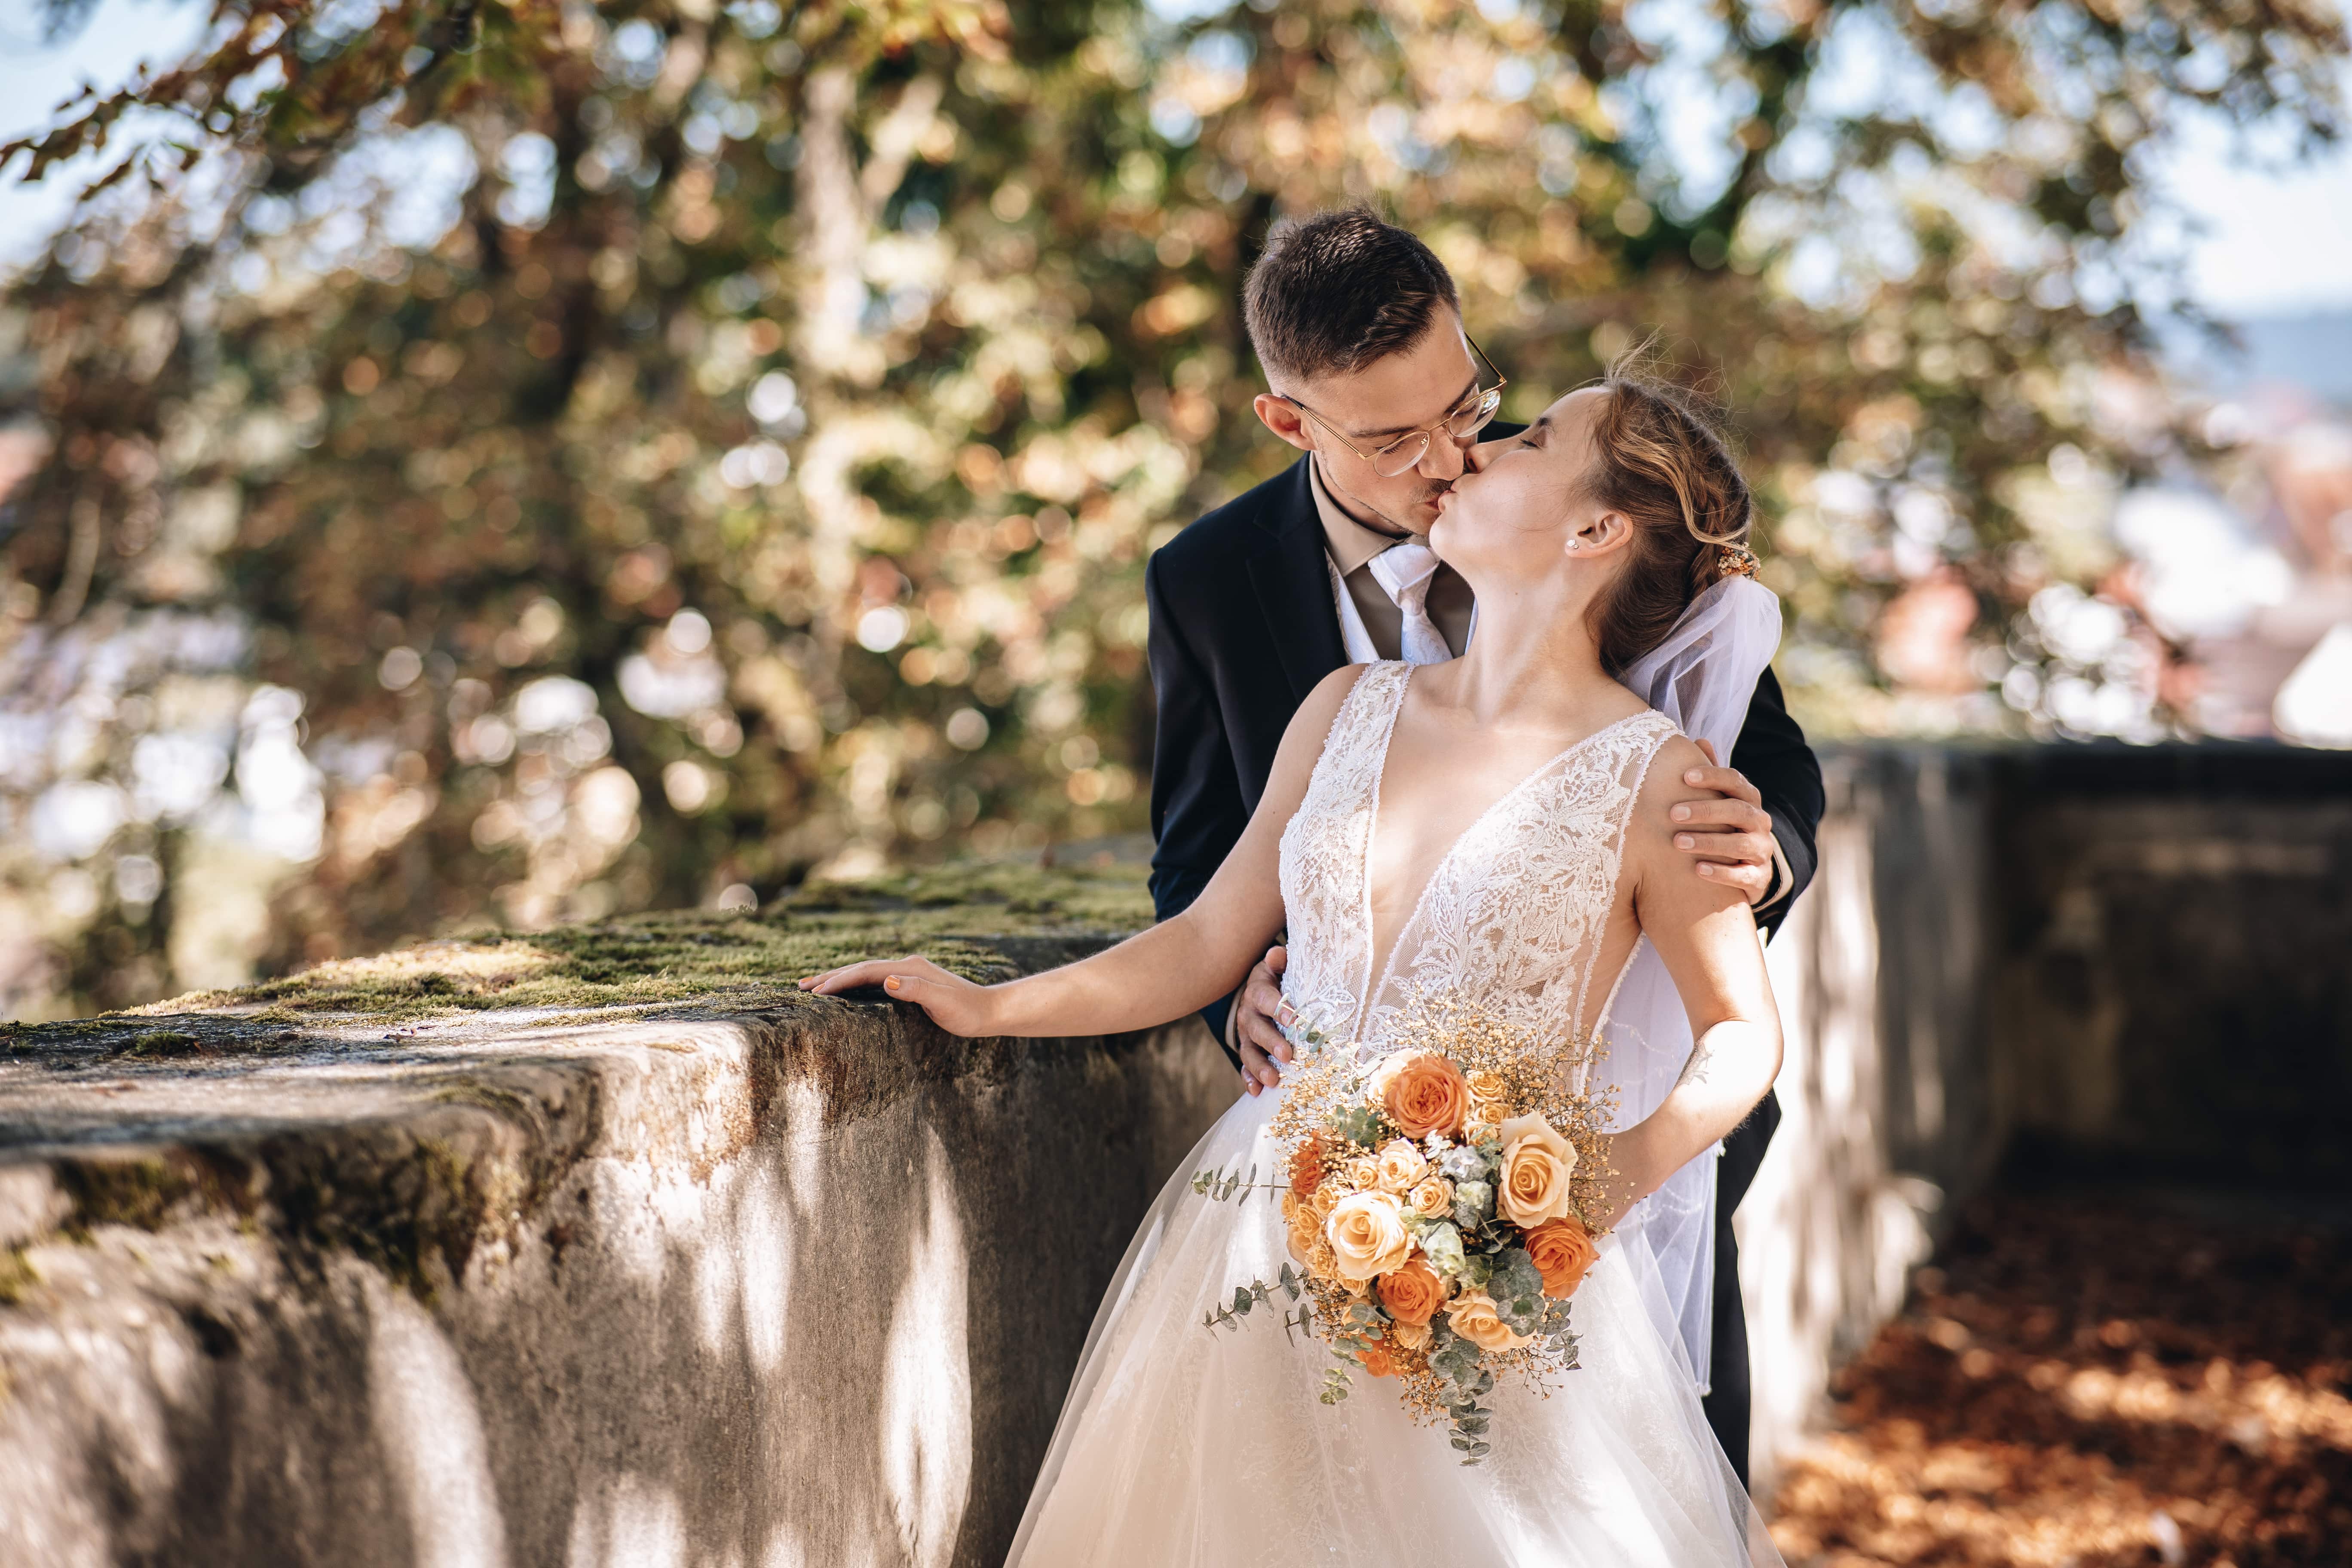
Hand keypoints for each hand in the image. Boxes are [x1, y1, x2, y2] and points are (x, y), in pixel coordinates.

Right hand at [799, 955, 996, 1036]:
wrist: (990, 1011)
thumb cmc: (968, 1011)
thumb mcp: (944, 1002)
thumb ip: (917, 990)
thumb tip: (887, 981)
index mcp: (910, 968)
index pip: (866, 971)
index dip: (840, 980)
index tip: (816, 992)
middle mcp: (907, 966)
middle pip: (861, 968)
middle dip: (831, 976)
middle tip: (801, 986)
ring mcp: (908, 973)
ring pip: (865, 973)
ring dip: (840, 978)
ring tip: (815, 986)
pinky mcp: (911, 983)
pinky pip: (874, 981)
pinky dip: (855, 984)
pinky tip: (847, 991)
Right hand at [1234, 945, 1289, 1095]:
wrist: (1264, 989)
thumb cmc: (1280, 978)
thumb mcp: (1280, 966)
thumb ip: (1280, 961)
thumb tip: (1278, 953)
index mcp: (1258, 991)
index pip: (1265, 998)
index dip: (1278, 1007)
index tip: (1294, 1019)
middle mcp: (1248, 1013)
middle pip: (1256, 1029)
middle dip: (1271, 1043)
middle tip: (1287, 1056)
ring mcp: (1246, 1034)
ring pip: (1249, 1050)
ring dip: (1259, 1066)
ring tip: (1272, 1081)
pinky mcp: (1248, 1050)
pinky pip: (1245, 1066)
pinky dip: (1249, 1079)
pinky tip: (1256, 1092)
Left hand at [1669, 739, 1776, 905]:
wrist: (1745, 870)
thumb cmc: (1722, 827)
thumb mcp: (1717, 801)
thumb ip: (1711, 775)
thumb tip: (1701, 740)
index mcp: (1748, 799)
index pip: (1735, 781)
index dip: (1712, 777)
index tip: (1685, 777)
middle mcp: (1759, 822)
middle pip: (1738, 811)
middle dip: (1706, 811)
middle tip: (1673, 814)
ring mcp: (1762, 850)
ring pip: (1741, 843)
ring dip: (1709, 841)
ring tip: (1678, 842)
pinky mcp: (1760, 877)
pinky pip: (1744, 875)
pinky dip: (1722, 872)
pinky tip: (1698, 869)